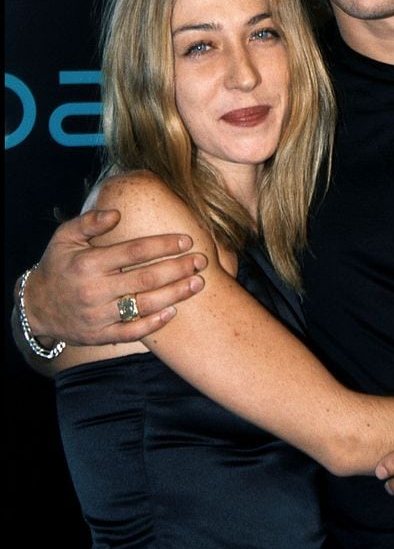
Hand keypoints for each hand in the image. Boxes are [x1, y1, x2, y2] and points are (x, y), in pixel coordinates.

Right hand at [20, 210, 206, 344]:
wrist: (37, 307)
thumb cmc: (58, 266)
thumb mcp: (64, 238)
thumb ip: (89, 222)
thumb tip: (117, 212)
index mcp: (89, 264)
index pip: (133, 252)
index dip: (162, 245)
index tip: (186, 240)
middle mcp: (95, 291)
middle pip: (145, 279)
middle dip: (177, 269)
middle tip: (200, 261)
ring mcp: (98, 316)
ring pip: (144, 306)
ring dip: (175, 295)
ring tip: (197, 284)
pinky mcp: (101, 335)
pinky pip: (132, 332)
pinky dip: (154, 324)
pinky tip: (174, 312)